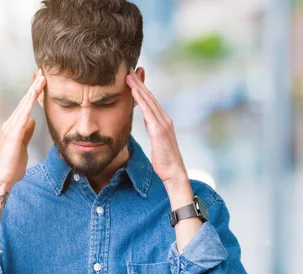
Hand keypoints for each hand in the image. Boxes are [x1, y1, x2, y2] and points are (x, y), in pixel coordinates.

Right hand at [0, 69, 46, 186]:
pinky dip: (28, 106)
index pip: (25, 107)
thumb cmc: (13, 164)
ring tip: (41, 80)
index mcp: (14, 126)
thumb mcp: (23, 145)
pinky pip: (22, 117)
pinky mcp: (13, 135)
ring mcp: (10, 128)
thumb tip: (33, 121)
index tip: (42, 83)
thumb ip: (27, 132)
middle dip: (34, 87)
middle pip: (24, 102)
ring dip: (32, 92)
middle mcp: (10, 124)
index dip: (33, 94)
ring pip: (23, 106)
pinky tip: (34, 97)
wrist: (3, 177)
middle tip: (43, 73)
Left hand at [125, 68, 187, 185]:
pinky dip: (140, 98)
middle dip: (139, 82)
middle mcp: (164, 119)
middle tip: (128, 69)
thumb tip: (149, 122)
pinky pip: (147, 111)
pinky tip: (133, 90)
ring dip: (138, 86)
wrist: (174, 173)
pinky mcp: (159, 130)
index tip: (132, 78)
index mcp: (163, 122)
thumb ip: (154, 129)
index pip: (151, 102)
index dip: (141, 88)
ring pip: (148, 100)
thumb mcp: (158, 141)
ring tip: (128, 75)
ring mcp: (163, 123)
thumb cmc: (165, 162)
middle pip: (150, 97)